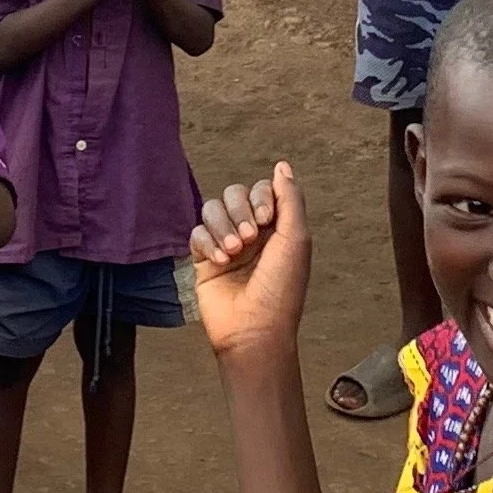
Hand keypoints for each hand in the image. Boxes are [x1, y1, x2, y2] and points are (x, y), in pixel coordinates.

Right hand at [190, 161, 312, 359]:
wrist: (254, 327)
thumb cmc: (281, 287)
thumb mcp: (296, 239)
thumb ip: (289, 199)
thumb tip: (281, 165)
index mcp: (275, 226)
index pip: (260, 190)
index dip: (260, 197)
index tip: (266, 219)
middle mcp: (250, 232)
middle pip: (233, 194)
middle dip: (239, 211)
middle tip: (250, 238)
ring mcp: (225, 245)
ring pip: (211, 210)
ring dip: (223, 227)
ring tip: (234, 251)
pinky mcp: (203, 259)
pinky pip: (196, 233)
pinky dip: (207, 243)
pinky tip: (219, 261)